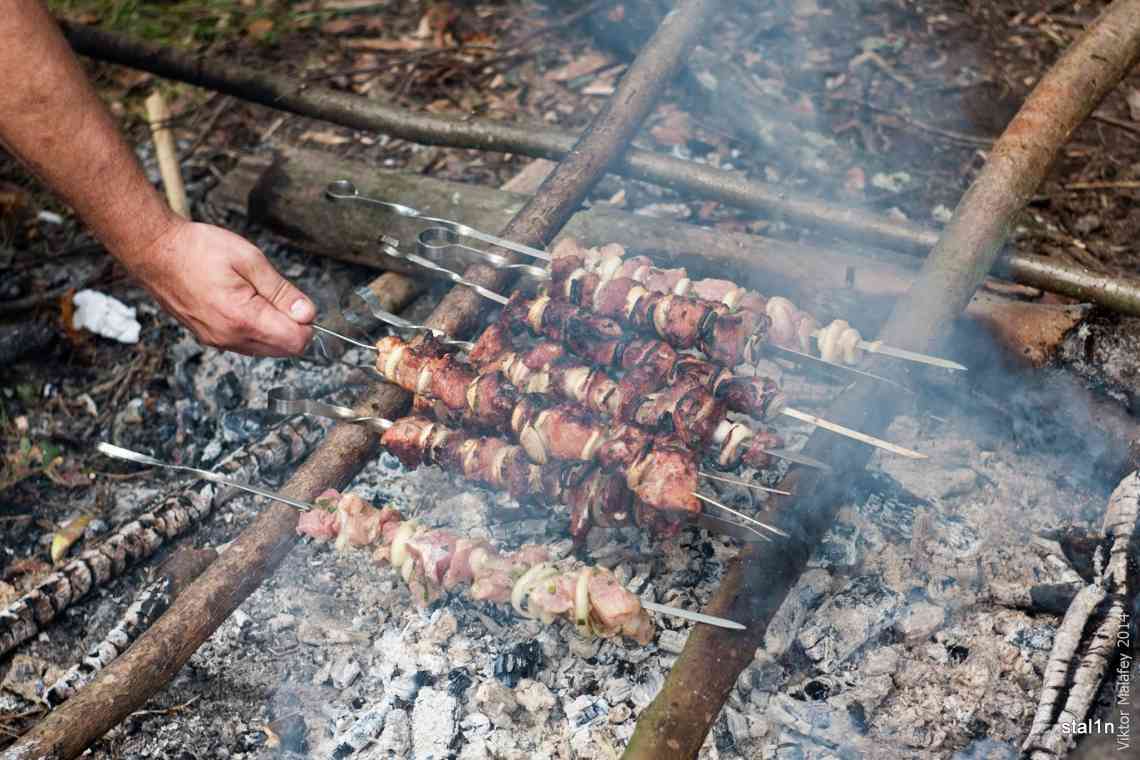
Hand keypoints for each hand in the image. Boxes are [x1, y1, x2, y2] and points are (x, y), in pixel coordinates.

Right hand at [126, 219, 315, 355]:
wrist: (155, 251)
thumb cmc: (198, 249)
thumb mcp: (250, 260)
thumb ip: (282, 291)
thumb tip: (307, 313)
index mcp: (243, 318)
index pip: (295, 341)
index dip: (307, 324)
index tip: (301, 304)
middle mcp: (229, 337)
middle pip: (283, 350)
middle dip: (292, 326)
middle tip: (279, 296)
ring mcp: (216, 340)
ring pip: (264, 349)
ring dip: (273, 328)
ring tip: (257, 295)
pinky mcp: (208, 338)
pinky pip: (245, 344)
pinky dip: (255, 329)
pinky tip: (245, 303)